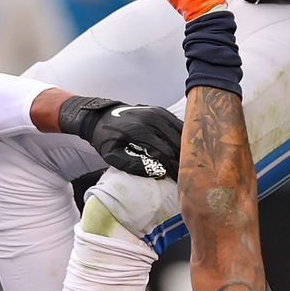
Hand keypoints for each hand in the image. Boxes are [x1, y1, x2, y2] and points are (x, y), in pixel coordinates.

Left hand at [57, 95, 181, 179]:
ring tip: (189, 164)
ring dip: (186, 149)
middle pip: (175, 142)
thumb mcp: (111, 155)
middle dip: (182, 160)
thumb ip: (132, 164)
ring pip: (180, 132)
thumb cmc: (106, 139)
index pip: (164, 152)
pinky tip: (186, 149)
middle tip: (187, 175)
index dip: (173, 167)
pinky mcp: (160, 110)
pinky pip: (178, 124)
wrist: (100, 117)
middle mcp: (151, 118)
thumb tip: (157, 172)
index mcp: (138, 130)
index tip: (179, 180)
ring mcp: (157, 112)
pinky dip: (184, 137)